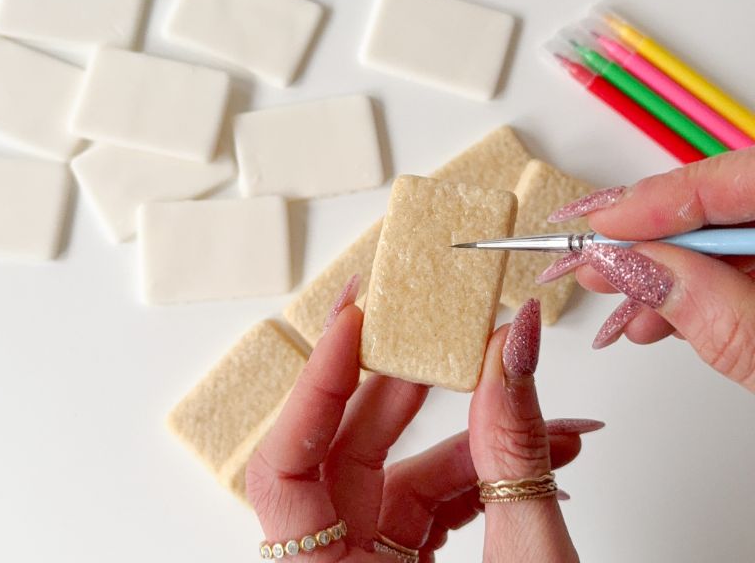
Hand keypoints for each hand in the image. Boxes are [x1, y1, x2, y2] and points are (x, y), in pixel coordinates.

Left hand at [247, 278, 597, 560]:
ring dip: (463, 426)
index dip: (313, 386)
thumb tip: (514, 348)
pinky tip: (537, 444)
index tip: (354, 321)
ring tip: (518, 385)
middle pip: (343, 454)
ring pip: (394, 471)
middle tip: (438, 329)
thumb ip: (514, 455)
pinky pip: (428, 499)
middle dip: (403, 386)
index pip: (285, 471)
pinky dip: (479, 467)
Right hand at [544, 148, 754, 391]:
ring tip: (615, 302)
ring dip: (661, 275)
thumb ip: (720, 313)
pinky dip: (690, 299)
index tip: (599, 222)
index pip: (737, 179)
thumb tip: (633, 266)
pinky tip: (655, 321)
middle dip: (649, 238)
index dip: (661, 198)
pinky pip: (732, 276)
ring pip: (719, 244)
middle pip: (720, 207)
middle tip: (590, 258)